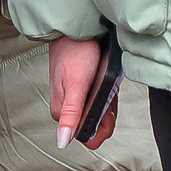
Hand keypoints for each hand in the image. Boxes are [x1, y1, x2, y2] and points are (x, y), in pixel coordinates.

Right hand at [49, 35, 116, 149]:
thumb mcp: (76, 84)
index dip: (101, 127)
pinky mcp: (83, 91)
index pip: (87, 137)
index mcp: (62, 113)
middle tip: (106, 91)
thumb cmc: (75, 51)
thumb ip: (71, 114)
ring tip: (107, 85)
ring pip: (99, 114)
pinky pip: (100, 102)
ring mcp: (76, 100)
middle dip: (107, 113)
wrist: (76, 30)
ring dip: (108, 102)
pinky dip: (108, 95)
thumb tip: (62, 141)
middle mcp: (68, 109)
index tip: (105, 109)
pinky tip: (107, 84)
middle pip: (95, 126)